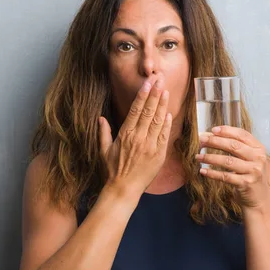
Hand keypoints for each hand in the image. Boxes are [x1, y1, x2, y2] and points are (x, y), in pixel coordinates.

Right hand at [99, 79, 171, 199]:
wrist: (124, 189)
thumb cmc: (112, 170)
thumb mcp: (103, 150)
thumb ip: (104, 133)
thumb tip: (100, 118)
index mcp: (125, 134)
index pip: (135, 110)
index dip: (143, 95)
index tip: (148, 83)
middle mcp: (138, 138)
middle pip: (148, 111)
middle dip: (155, 94)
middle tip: (160, 79)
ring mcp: (150, 146)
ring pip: (158, 121)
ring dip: (163, 105)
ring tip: (166, 90)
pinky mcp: (159, 154)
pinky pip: (164, 136)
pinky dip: (166, 124)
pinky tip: (169, 113)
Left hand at [195, 126, 269, 208]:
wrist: (260, 196)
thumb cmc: (250, 173)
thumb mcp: (247, 157)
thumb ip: (234, 146)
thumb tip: (210, 135)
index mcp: (258, 148)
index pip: (242, 134)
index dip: (227, 131)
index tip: (213, 130)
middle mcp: (258, 158)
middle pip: (233, 146)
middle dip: (215, 141)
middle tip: (201, 140)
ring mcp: (253, 171)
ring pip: (228, 161)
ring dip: (210, 158)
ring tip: (198, 156)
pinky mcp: (246, 183)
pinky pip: (226, 176)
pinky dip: (212, 173)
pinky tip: (203, 170)